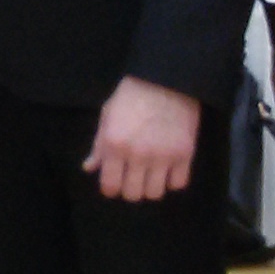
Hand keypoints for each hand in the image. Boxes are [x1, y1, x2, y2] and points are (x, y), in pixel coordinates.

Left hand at [83, 77, 200, 201]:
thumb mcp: (108, 115)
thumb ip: (99, 145)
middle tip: (134, 178)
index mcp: (114, 145)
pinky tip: (169, 168)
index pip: (110, 187)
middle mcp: (137, 155)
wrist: (166, 78)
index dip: (111, 188)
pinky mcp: (185, 153)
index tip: (115, 182)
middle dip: (131, 189)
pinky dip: (173, 180)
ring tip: (152, 174)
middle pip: (133, 195)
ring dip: (151, 187)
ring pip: (155, 193)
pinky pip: (178, 183)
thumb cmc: (132, 95)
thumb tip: (89, 168)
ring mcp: (163, 156)